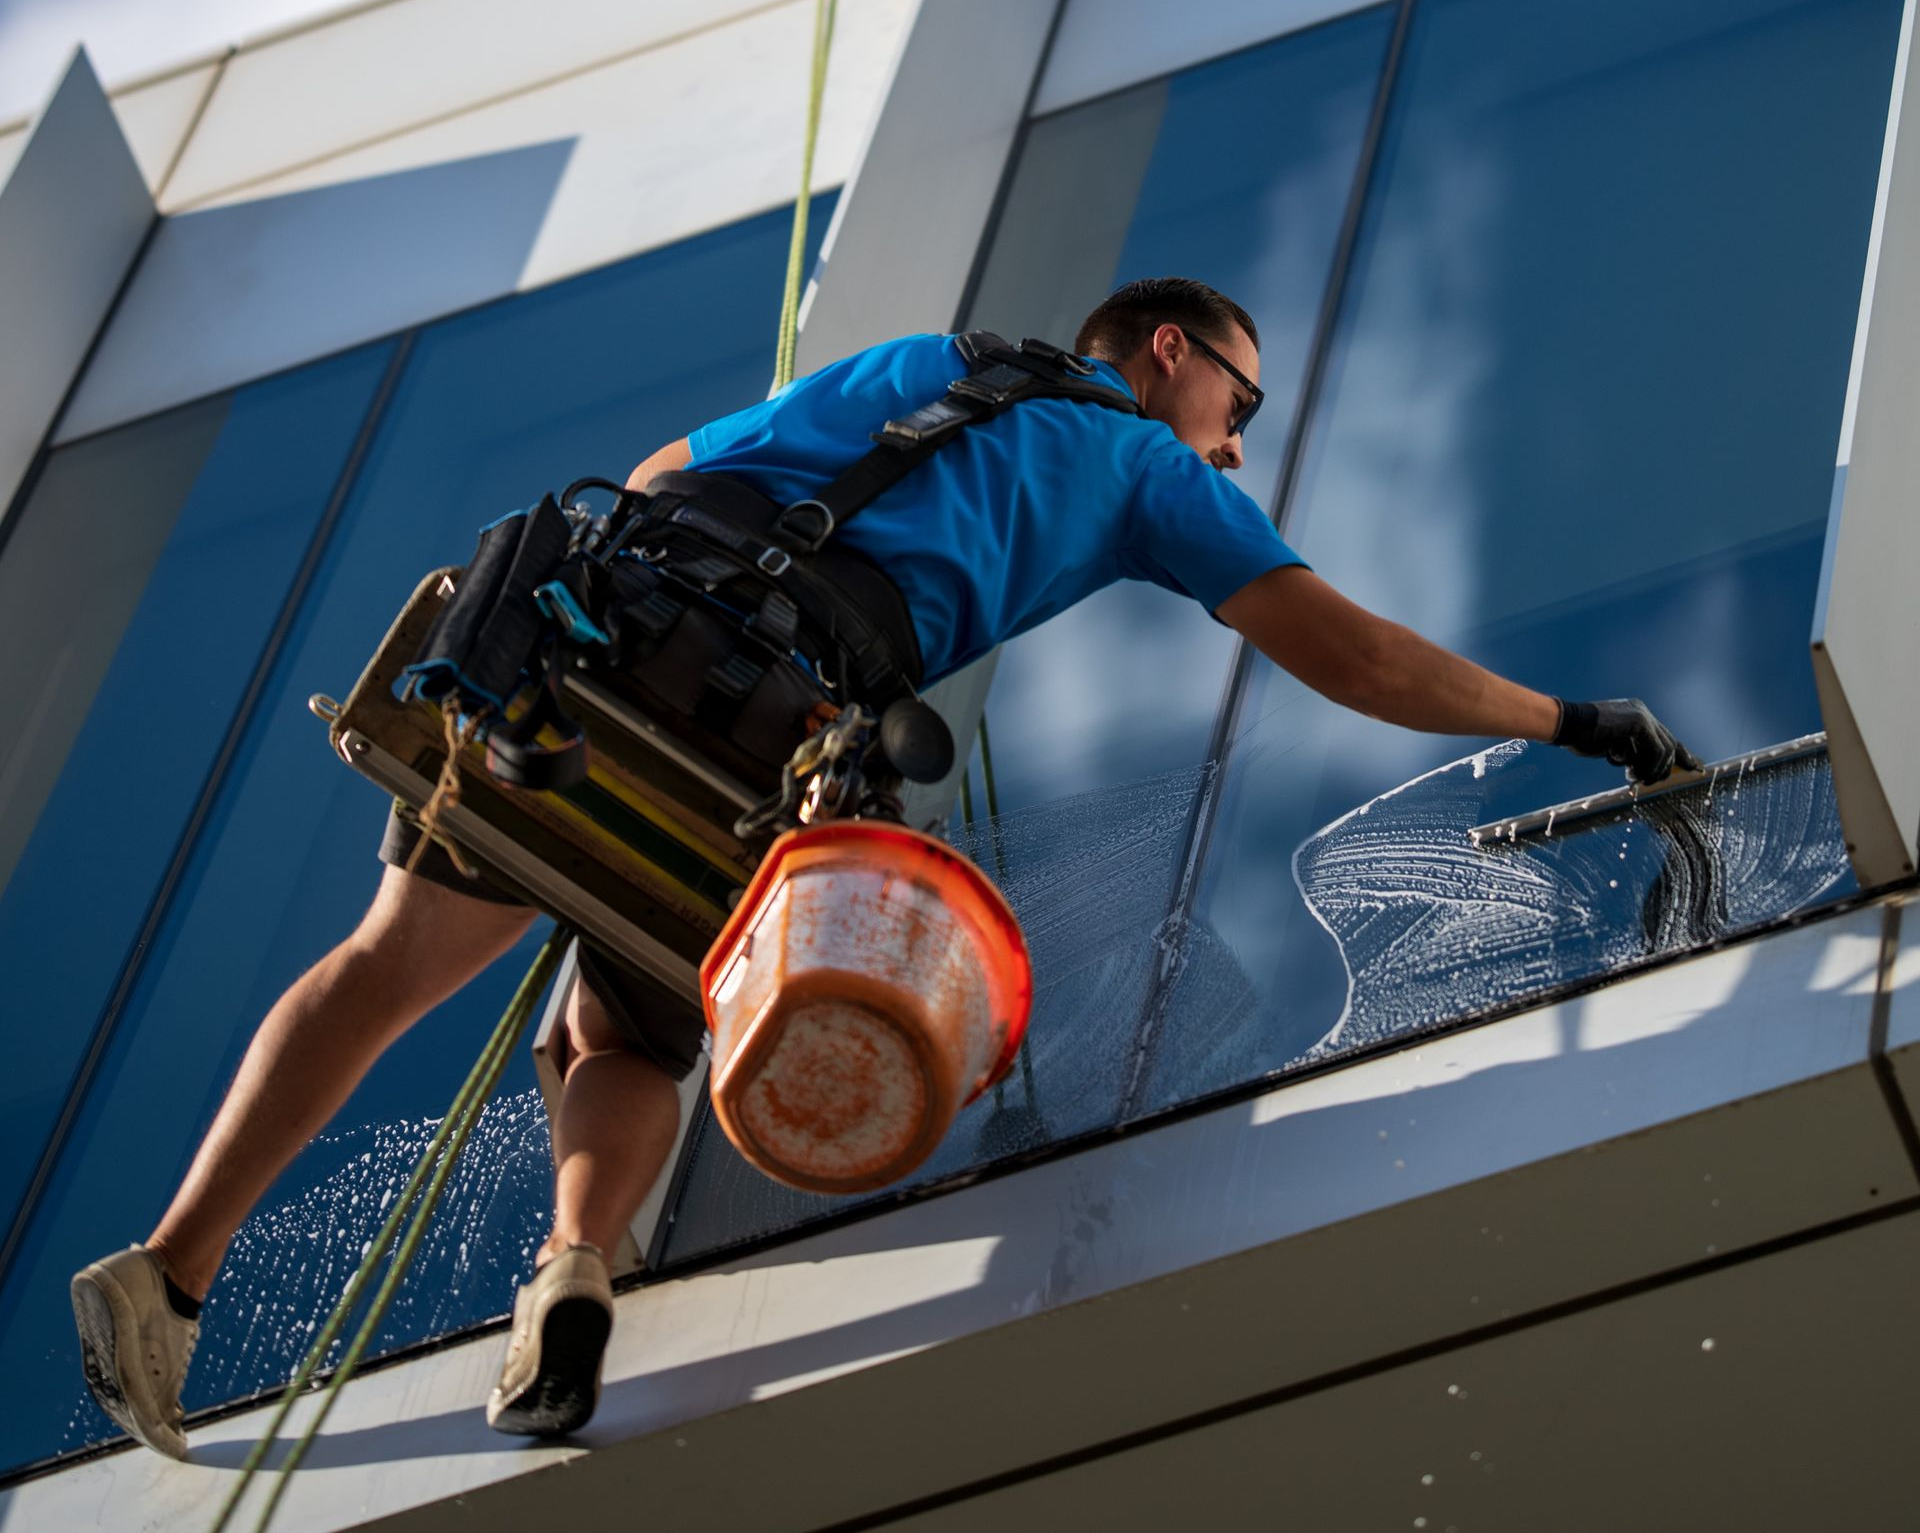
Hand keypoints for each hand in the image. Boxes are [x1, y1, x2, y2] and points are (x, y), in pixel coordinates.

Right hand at [1552, 698, 1702, 783]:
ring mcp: (1642, 716)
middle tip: (1654, 782)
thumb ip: (1629, 752)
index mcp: (1637, 715)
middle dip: (1668, 767)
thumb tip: (1641, 770)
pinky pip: (1655, 750)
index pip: (1665, 738)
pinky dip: (1647, 765)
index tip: (1694, 767)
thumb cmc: (1582, 737)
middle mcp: (1643, 713)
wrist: (1567, 725)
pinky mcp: (1638, 722)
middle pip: (1670, 743)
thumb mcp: (1611, 745)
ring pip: (1664, 750)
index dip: (1681, 755)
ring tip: (1636, 779)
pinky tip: (1630, 772)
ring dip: (1652, 770)